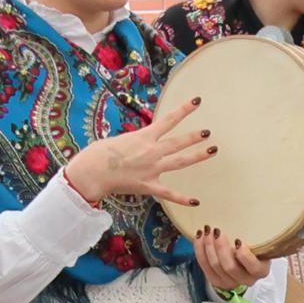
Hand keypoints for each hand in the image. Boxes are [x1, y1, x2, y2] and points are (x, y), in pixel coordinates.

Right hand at [61, 97, 215, 206]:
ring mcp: (152, 169)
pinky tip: (196, 201)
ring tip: (211, 151)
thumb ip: (134, 142)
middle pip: (178, 142)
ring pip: (179, 161)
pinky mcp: (148, 186)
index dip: (184, 110)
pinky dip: (182, 198)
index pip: (169, 120)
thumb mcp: (119, 140)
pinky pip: (169, 193)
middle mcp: (152, 151)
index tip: (197, 101)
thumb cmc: (99, 154)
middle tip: (208, 133)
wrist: (92, 172)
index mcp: (144, 137)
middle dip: (194, 136)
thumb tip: (138, 145)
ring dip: (197, 156)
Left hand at [197, 231, 272, 297]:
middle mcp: (246, 279)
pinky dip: (200, 250)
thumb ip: (254, 234)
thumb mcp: (258, 241)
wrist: (243, 259)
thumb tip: (246, 211)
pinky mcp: (216, 280)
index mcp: (260, 270)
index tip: (238, 240)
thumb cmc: (252, 246)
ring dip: (208, 246)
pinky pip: (204, 266)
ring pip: (215, 265)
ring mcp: (230, 282)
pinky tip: (200, 237)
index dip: (245, 256)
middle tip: (216, 231)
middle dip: (221, 247)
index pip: (254, 267)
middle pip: (230, 267)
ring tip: (207, 231)